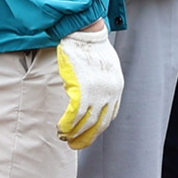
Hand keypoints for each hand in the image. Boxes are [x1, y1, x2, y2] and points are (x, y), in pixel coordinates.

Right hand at [57, 24, 124, 146]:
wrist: (85, 32)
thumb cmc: (91, 46)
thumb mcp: (105, 66)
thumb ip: (101, 83)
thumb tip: (91, 96)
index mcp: (116, 87)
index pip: (109, 116)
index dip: (97, 128)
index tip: (87, 135)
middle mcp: (110, 93)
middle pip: (99, 124)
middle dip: (86, 138)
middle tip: (74, 145)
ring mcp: (97, 92)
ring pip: (86, 122)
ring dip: (74, 133)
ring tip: (64, 137)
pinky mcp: (82, 90)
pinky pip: (74, 115)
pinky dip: (67, 124)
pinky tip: (60, 129)